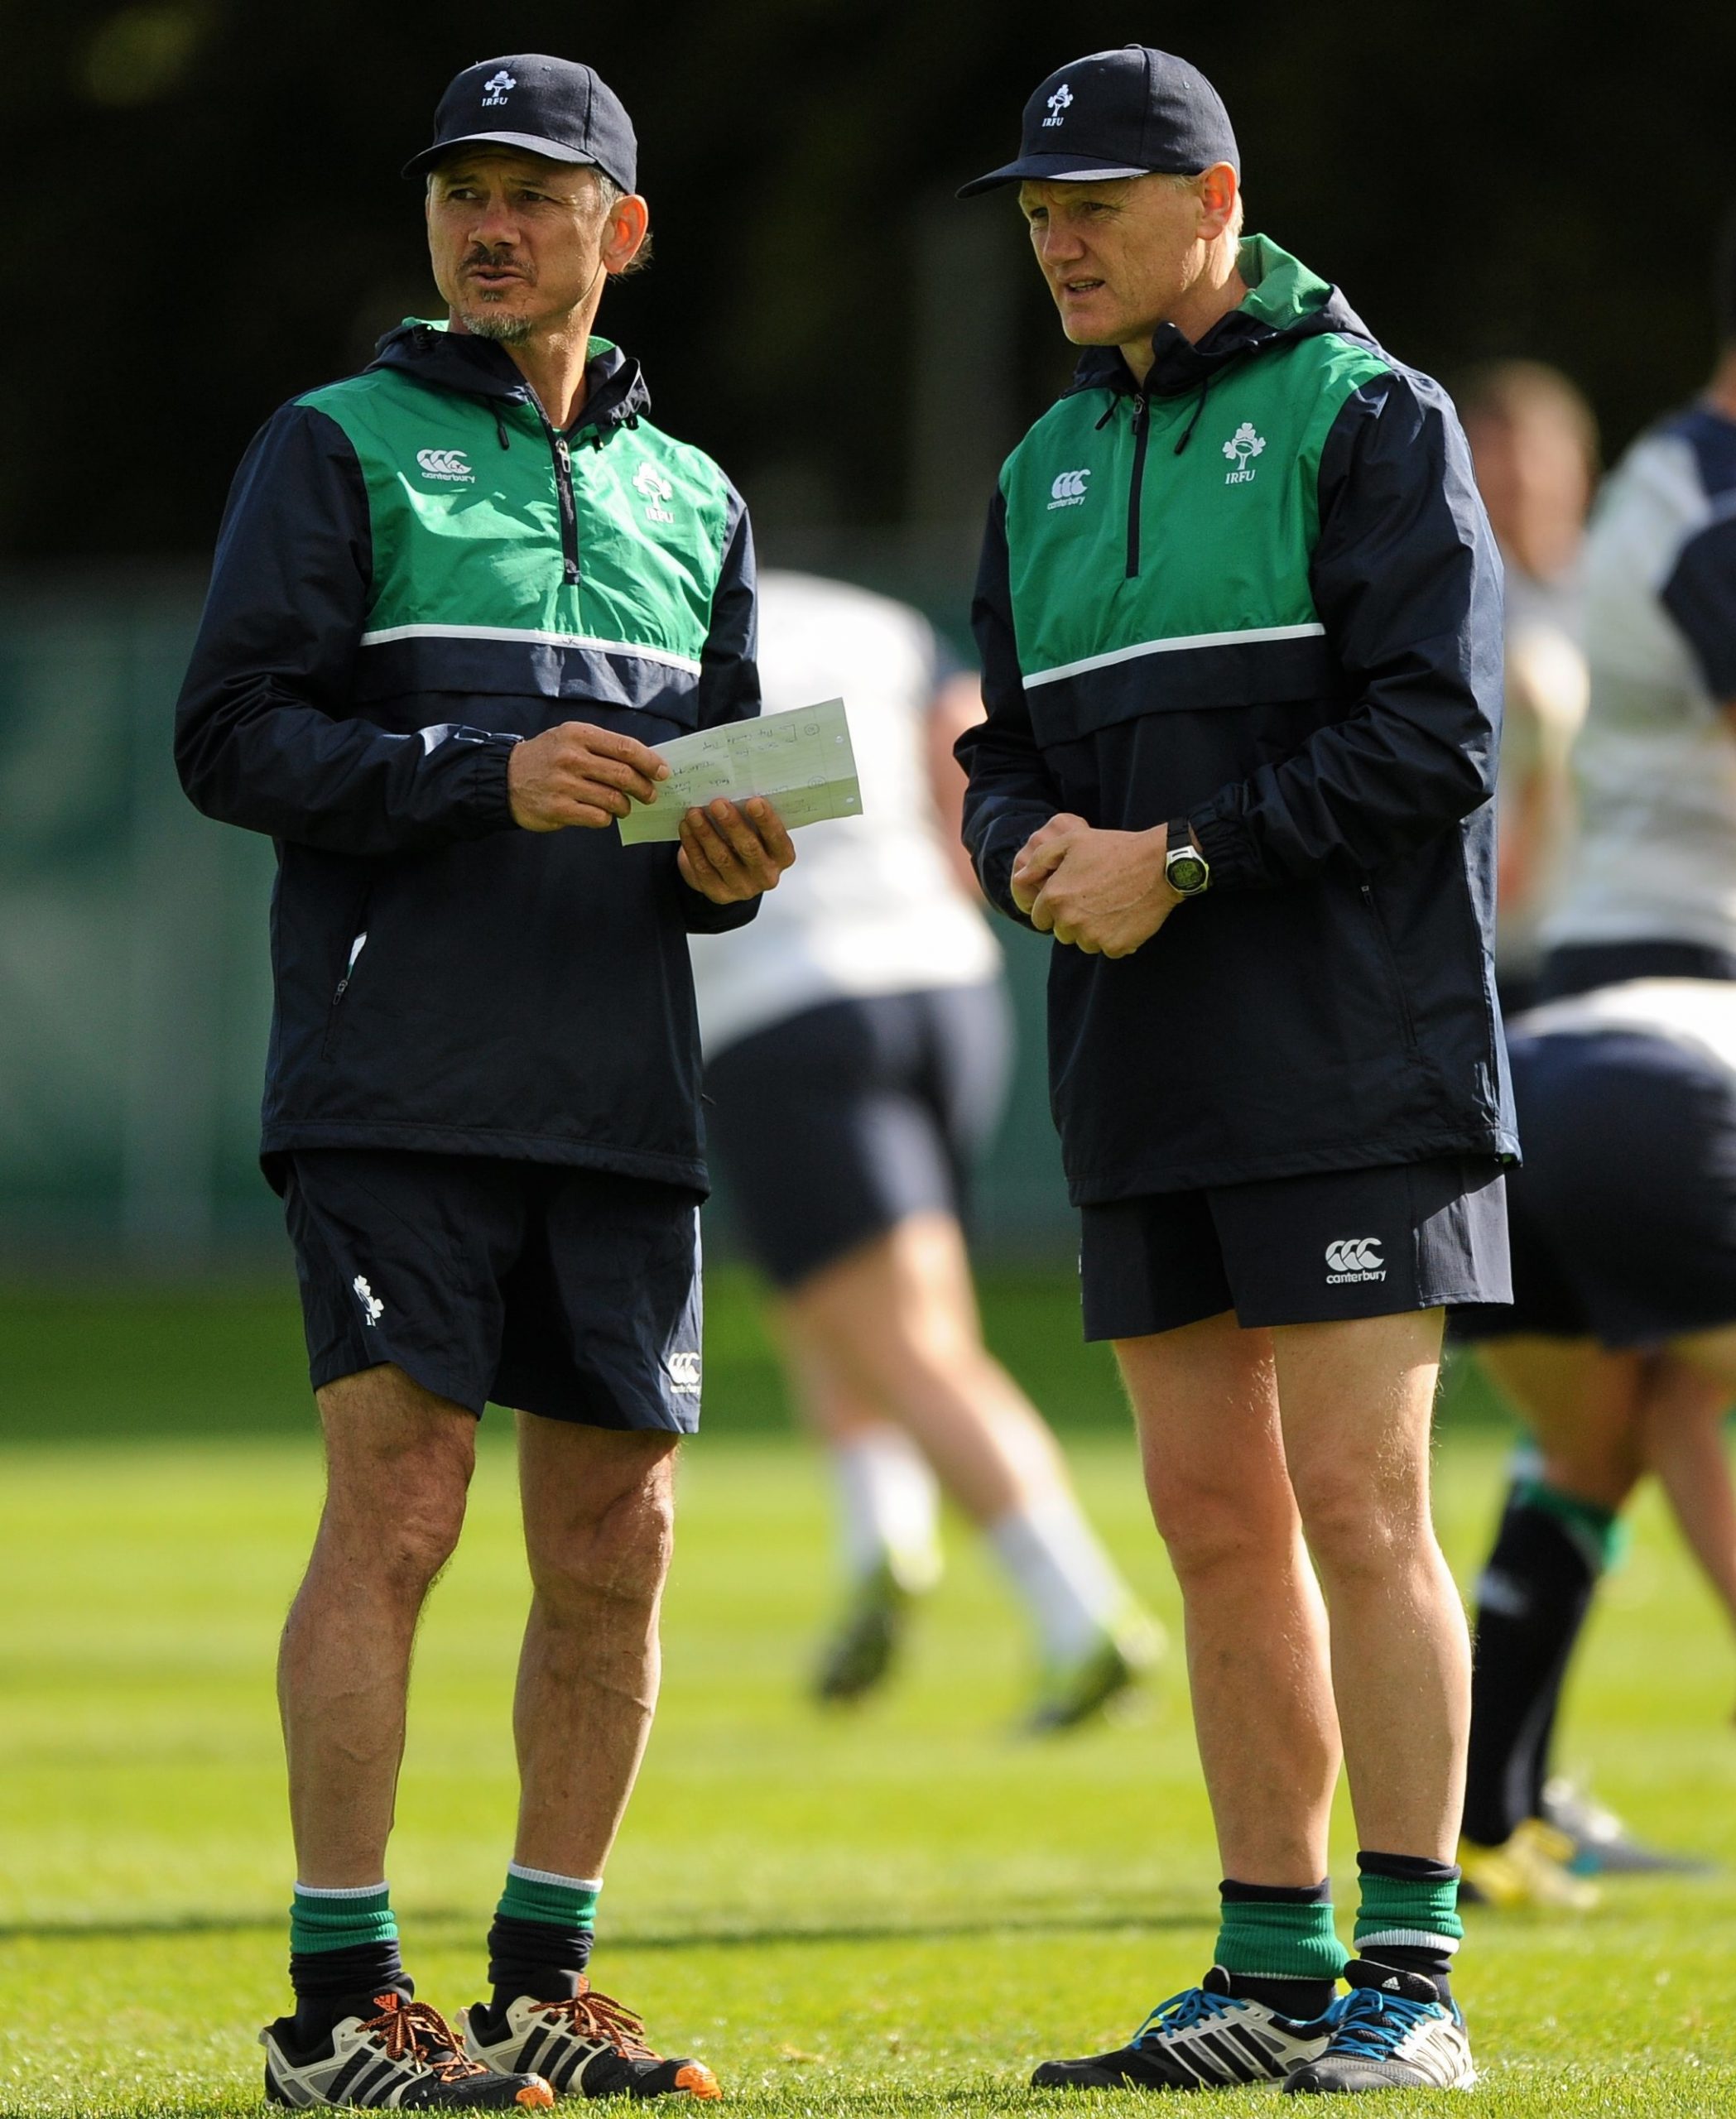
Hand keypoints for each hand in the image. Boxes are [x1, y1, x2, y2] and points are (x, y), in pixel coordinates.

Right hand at [508, 721, 669, 830]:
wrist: (504, 778)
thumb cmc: (547, 758)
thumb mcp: (570, 739)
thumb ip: (603, 747)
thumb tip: (645, 762)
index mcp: (578, 734)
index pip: (625, 748)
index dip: (650, 762)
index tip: (663, 772)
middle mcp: (571, 757)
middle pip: (623, 775)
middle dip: (644, 788)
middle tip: (650, 795)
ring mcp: (563, 784)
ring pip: (613, 799)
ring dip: (626, 807)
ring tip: (624, 807)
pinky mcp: (558, 809)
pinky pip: (598, 817)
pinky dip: (607, 818)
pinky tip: (602, 814)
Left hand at [677, 796, 796, 902]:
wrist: (726, 870)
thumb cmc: (745, 840)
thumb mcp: (756, 829)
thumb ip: (752, 815)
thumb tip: (738, 788)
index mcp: (782, 856)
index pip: (777, 839)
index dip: (767, 821)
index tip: (754, 802)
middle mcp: (766, 875)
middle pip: (749, 849)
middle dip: (732, 825)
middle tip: (717, 804)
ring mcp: (742, 887)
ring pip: (722, 858)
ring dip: (706, 833)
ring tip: (694, 813)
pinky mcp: (719, 893)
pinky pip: (703, 868)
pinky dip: (693, 845)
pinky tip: (686, 828)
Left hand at [1011, 814, 1179, 957]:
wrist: (1159, 864)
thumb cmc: (1114, 848)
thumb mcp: (1072, 841)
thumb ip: (1039, 860)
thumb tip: (1019, 879)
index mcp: (1055, 898)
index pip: (1040, 918)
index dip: (1054, 907)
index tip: (1072, 896)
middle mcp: (1070, 922)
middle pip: (1062, 932)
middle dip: (1072, 919)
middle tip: (1095, 898)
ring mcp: (1093, 937)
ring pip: (1084, 943)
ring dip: (1093, 931)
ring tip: (1111, 906)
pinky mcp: (1115, 947)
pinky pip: (1107, 949)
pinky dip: (1115, 937)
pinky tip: (1125, 916)